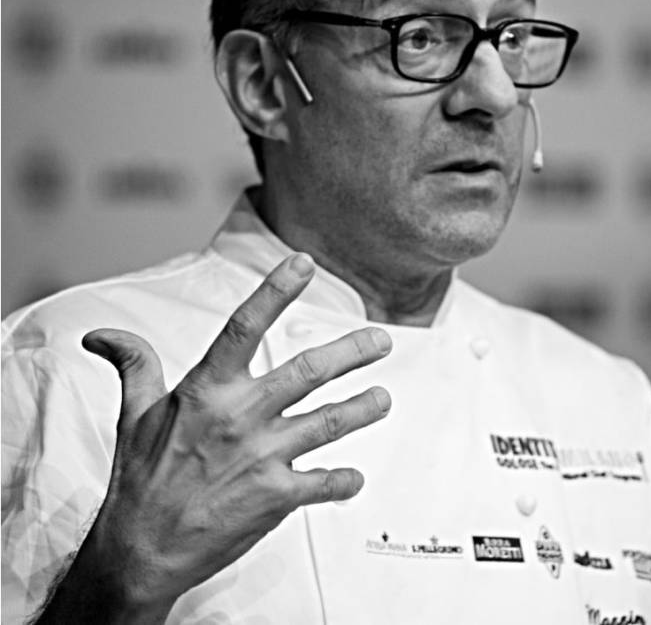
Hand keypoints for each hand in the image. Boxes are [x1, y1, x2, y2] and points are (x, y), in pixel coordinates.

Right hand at [36, 253, 392, 623]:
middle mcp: (241, 417)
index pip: (244, 327)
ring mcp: (263, 456)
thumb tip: (102, 336)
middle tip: (380, 340)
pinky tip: (354, 478)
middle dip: (352, 352)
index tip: (303, 265)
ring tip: (382, 399)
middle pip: (309, 371)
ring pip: (330, 422)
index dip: (276, 291)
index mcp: (207, 391)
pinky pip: (325, 483)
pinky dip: (344, 481)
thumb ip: (134, 366)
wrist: (140, 551)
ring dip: (363, 409)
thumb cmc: (139, 482)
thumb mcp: (134, 416)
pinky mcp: (277, 496)